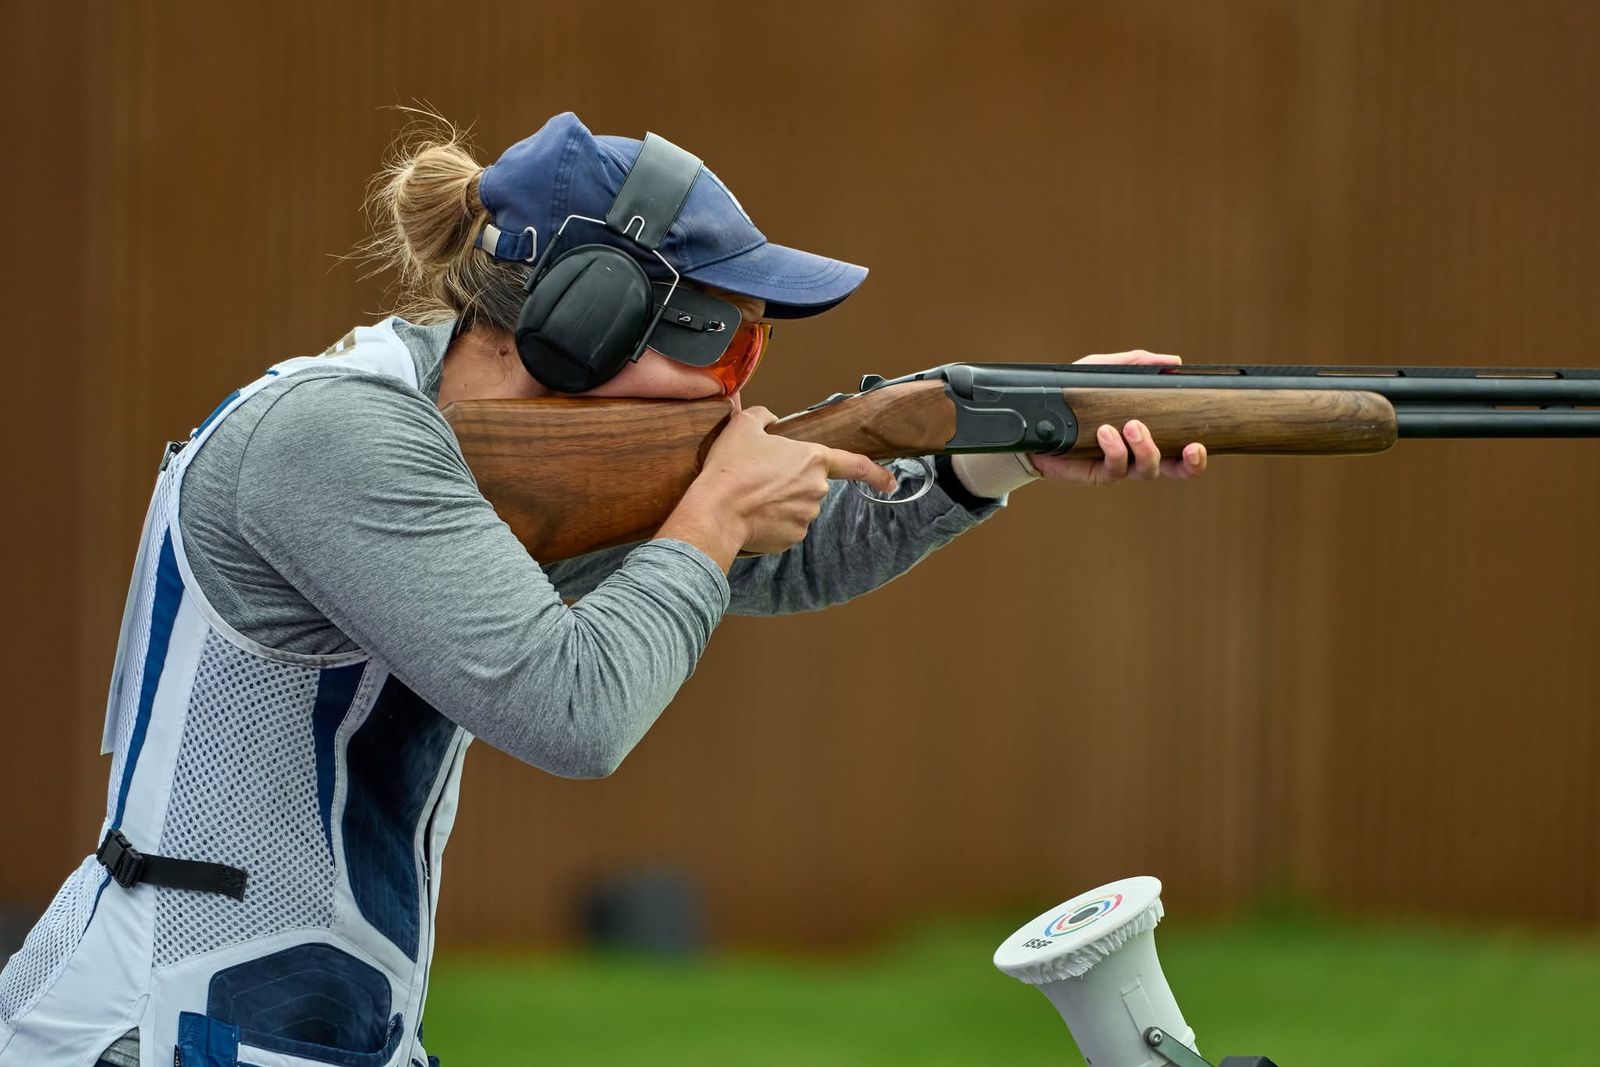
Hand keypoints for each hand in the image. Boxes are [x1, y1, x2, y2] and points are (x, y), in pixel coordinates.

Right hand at [661, 405, 895, 565]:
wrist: (716, 511)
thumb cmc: (732, 468)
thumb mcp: (743, 426)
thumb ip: (764, 417)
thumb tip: (772, 420)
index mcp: (812, 459)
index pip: (856, 465)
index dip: (877, 473)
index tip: (892, 481)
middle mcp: (816, 489)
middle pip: (811, 484)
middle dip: (792, 483)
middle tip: (760, 478)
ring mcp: (806, 517)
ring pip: (798, 507)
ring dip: (781, 502)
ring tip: (751, 496)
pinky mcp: (792, 538)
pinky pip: (786, 527)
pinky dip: (773, 522)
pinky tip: (752, 515)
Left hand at [1029, 350, 1207, 484]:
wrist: (1036, 419)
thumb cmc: (1074, 396)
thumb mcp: (1103, 372)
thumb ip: (1135, 364)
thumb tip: (1172, 361)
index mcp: (1150, 432)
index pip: (1183, 450)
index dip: (1197, 455)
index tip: (1201, 443)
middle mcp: (1138, 453)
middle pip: (1176, 470)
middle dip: (1189, 465)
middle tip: (1190, 447)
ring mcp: (1119, 465)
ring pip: (1147, 471)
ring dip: (1147, 448)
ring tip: (1132, 425)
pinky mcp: (1097, 472)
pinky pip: (1115, 467)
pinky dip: (1114, 449)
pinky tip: (1105, 431)